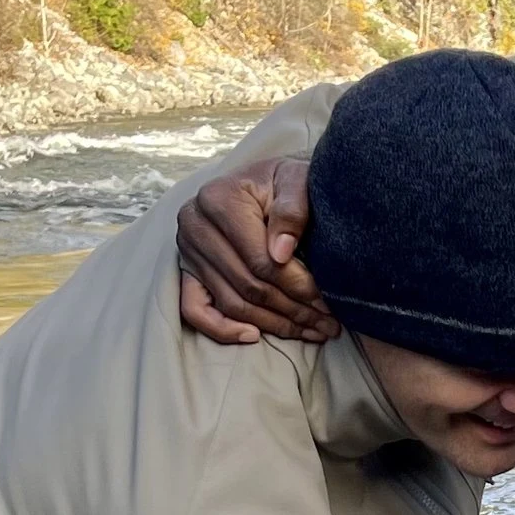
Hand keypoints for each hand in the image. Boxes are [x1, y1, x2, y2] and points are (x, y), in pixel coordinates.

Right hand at [175, 157, 338, 345]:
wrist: (265, 182)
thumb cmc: (283, 181)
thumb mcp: (296, 180)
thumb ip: (293, 209)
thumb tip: (281, 254)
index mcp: (218, 199)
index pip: (260, 260)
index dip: (297, 286)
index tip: (327, 301)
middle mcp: (194, 225)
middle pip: (248, 285)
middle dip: (292, 311)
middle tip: (327, 324)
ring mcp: (188, 251)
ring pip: (231, 303)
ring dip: (273, 325)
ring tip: (311, 331)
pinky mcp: (188, 271)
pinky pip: (194, 311)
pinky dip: (223, 329)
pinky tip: (255, 335)